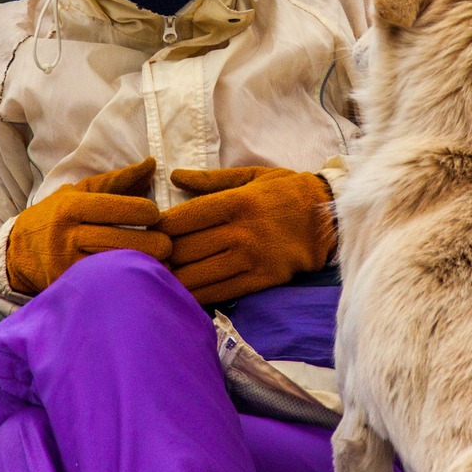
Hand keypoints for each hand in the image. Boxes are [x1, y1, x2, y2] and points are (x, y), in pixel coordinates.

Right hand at [6, 159, 170, 295]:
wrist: (17, 252)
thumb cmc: (56, 216)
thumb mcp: (79, 192)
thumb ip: (117, 180)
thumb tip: (152, 164)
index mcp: (70, 207)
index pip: (115, 208)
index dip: (144, 212)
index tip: (156, 215)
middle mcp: (66, 237)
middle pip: (120, 242)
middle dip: (153, 243)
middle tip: (168, 243)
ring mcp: (66, 267)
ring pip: (116, 268)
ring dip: (146, 266)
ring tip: (162, 262)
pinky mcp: (69, 289)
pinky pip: (106, 287)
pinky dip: (128, 283)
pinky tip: (143, 279)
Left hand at [159, 167, 334, 305]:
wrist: (328, 219)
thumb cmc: (285, 192)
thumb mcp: (250, 176)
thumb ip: (211, 179)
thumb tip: (174, 176)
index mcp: (236, 202)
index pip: (184, 218)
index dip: (159, 227)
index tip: (147, 231)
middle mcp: (241, 232)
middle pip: (185, 248)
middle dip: (161, 255)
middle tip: (143, 258)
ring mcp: (250, 259)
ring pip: (197, 275)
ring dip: (172, 278)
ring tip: (154, 278)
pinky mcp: (260, 280)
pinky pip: (219, 292)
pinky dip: (196, 295)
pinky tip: (179, 294)